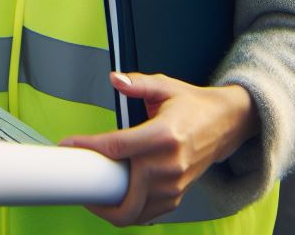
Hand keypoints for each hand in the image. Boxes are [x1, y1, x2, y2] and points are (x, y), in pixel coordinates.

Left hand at [60, 72, 257, 225]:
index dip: (90, 147)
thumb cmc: (194, 106)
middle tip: (78, 178)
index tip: (70, 144)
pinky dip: (127, 211)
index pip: (117, 147)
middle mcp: (169, 165)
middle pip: (123, 194)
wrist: (224, 124)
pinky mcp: (176, 196)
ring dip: (109, 206)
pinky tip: (115, 197)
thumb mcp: (166, 86)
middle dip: (95, 193)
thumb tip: (115, 79)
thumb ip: (138, 84)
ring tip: (93, 190)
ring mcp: (174, 185)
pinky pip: (146, 214)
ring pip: (133, 211)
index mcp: (164, 135)